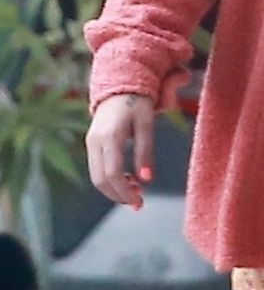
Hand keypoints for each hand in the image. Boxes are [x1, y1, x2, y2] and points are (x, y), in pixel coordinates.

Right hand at [86, 92, 154, 209]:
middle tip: (139, 204)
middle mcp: (95, 141)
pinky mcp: (91, 143)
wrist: (120, 86)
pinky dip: (110, 180)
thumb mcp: (147, 124)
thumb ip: (146, 151)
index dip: (125, 191)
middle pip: (100, 179)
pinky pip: (97, 168)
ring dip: (114, 189)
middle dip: (118, 195)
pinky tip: (128, 180)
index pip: (113, 173)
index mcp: (110, 136)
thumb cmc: (137, 103)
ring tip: (136, 192)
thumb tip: (147, 179)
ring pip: (96, 176)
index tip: (140, 202)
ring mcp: (90, 142)